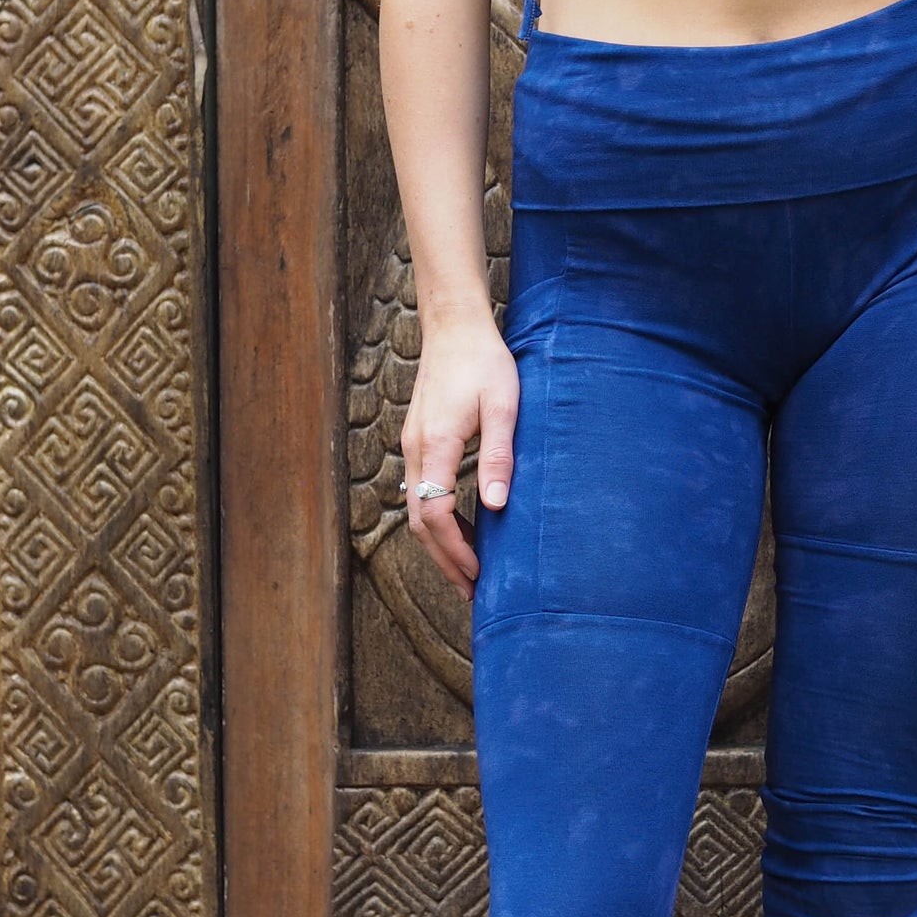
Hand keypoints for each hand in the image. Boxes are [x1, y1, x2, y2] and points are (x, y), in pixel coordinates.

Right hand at [400, 297, 518, 603]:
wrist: (454, 326)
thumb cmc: (484, 361)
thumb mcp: (504, 406)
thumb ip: (499, 456)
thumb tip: (497, 507)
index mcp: (437, 445)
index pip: (436, 515)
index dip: (456, 552)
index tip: (479, 576)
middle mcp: (417, 450)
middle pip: (420, 522)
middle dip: (445, 560)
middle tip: (473, 590)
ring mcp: (413, 445)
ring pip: (416, 509)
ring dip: (440, 543)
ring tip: (468, 569)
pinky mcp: (418, 438)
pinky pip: (421, 491)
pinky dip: (436, 519)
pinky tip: (462, 526)